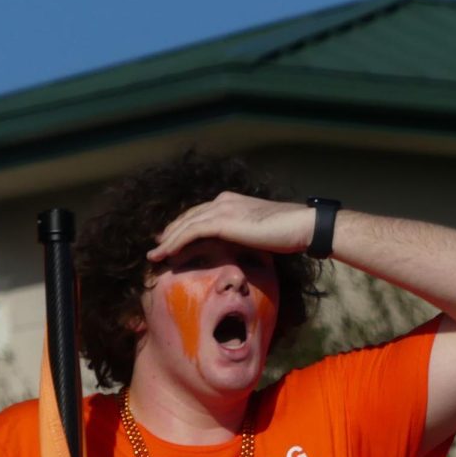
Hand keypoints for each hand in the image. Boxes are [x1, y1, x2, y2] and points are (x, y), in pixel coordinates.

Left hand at [147, 191, 312, 261]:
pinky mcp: (221, 221)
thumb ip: (244, 234)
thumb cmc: (288, 232)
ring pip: (184, 225)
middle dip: (170, 233)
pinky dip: (174, 244)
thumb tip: (239, 248)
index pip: (199, 213)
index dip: (182, 227)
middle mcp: (223, 201)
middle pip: (187, 217)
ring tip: (154, 256)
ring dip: (166, 241)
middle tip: (156, 248)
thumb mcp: (259, 232)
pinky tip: (165, 254)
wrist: (301, 225)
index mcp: (231, 201)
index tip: (170, 240)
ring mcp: (221, 209)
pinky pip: (190, 233)